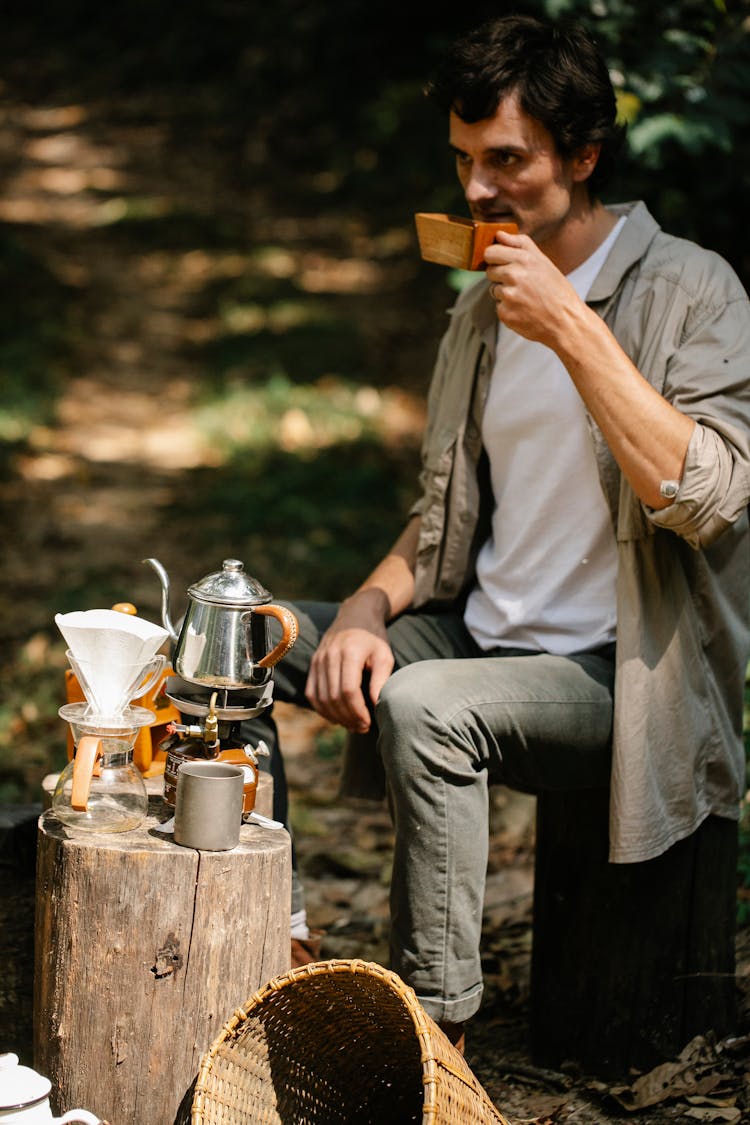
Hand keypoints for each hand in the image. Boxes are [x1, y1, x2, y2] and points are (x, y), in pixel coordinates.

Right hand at [305, 589, 394, 731]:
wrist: (355, 615)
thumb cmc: (373, 638)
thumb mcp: (384, 656)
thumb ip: (381, 681)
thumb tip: (377, 707)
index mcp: (349, 653)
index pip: (348, 690)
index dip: (357, 711)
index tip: (368, 723)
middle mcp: (329, 656)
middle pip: (333, 697)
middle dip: (348, 717)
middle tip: (362, 728)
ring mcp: (318, 660)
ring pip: (320, 698)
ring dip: (335, 716)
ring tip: (351, 724)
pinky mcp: (313, 664)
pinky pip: (311, 693)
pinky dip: (322, 709)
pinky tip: (336, 716)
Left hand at [485, 230, 580, 347]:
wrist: (566, 321)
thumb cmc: (556, 290)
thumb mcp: (543, 261)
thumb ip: (520, 244)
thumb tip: (498, 234)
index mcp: (523, 259)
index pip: (490, 252)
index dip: (494, 258)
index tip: (502, 263)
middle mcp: (514, 276)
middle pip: (490, 271)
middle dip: (500, 276)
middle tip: (520, 283)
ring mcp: (508, 296)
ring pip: (494, 290)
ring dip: (505, 293)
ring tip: (526, 298)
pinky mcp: (505, 314)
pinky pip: (498, 307)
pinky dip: (508, 309)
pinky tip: (524, 310)